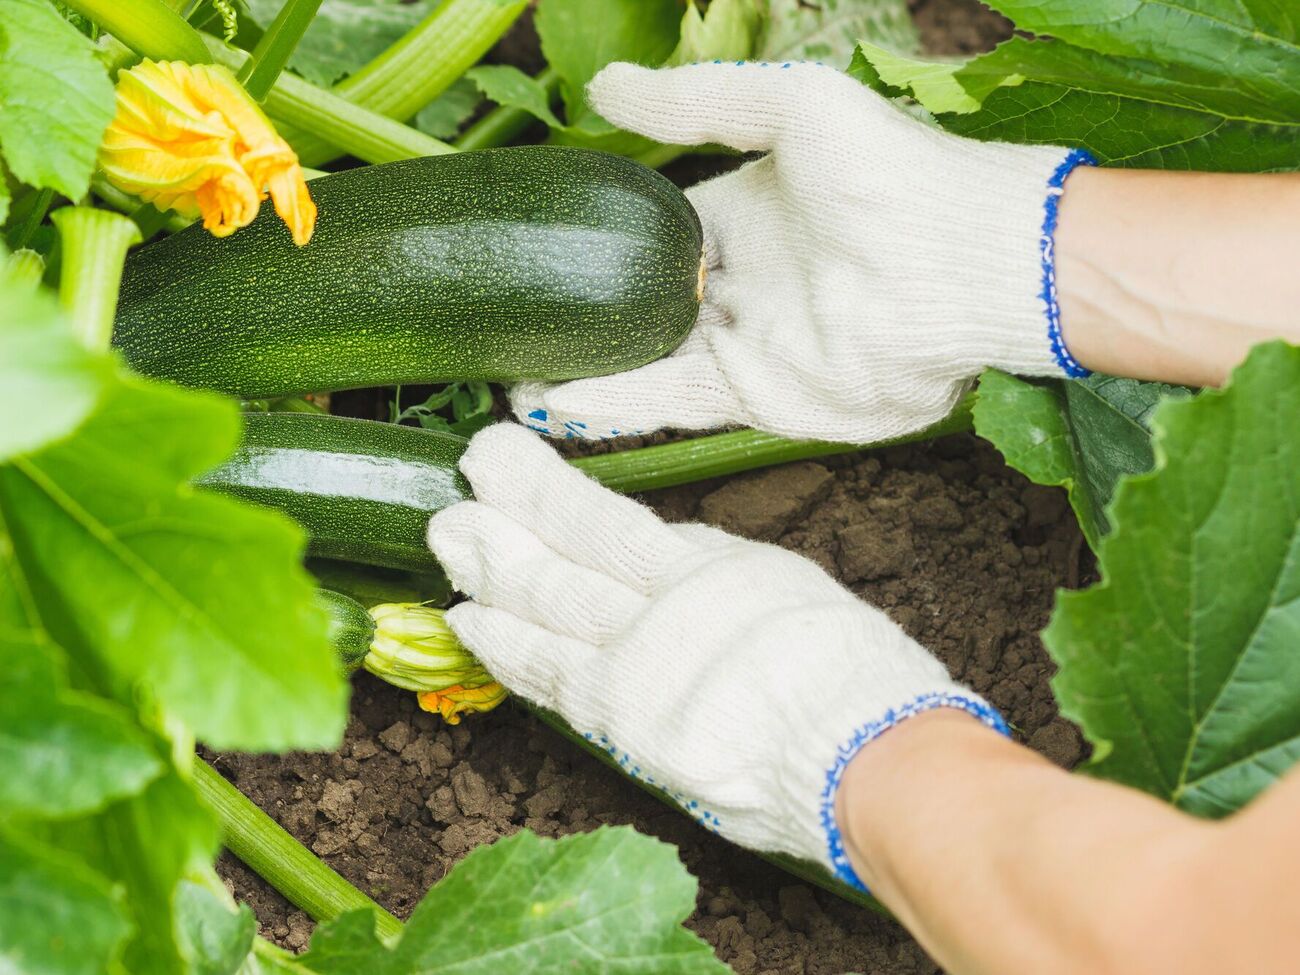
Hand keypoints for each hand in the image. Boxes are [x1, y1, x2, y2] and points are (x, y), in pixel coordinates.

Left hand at [427, 424, 1004, 885]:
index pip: (604, 524)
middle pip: (563, 562)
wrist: (867, 758)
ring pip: (547, 614)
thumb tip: (663, 560)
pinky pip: (553, 681)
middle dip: (505, 524)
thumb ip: (714, 574)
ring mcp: (637, 671)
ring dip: (490, 578)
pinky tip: (470, 625)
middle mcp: (662, 613)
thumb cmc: (854, 680)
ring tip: (447, 541)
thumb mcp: (784, 593)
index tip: (501, 463)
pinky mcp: (627, 728)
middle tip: (456, 489)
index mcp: (708, 571)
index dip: (545, 494)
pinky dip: (509, 651)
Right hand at [512, 61, 1092, 444]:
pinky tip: (557, 406)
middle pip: (639, 308)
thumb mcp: (790, 108)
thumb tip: (600, 88)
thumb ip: (697, 103)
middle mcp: (739, 284)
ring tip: (511, 383)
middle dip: (579, 323)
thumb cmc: (889, 173)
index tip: (537, 250)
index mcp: (742, 215)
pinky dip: (616, 408)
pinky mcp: (760, 398)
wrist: (960, 265)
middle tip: (508, 330)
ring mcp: (747, 346)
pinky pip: (672, 404)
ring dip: (581, 375)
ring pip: (645, 364)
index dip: (595, 244)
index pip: (650, 234)